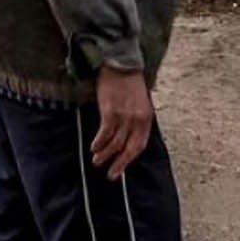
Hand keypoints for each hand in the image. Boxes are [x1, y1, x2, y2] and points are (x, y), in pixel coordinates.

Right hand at [91, 66, 152, 181]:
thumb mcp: (140, 103)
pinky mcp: (110, 111)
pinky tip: (93, 147)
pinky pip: (104, 134)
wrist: (121, 65)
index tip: (121, 169)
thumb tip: (128, 138)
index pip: (140, 145)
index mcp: (146, 118)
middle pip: (128, 148)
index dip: (130, 159)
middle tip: (110, 175)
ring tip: (97, 161)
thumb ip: (137, 120)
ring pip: (115, 144)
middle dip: (119, 164)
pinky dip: (98, 143)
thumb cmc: (129, 84)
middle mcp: (137, 119)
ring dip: (105, 155)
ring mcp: (124, 116)